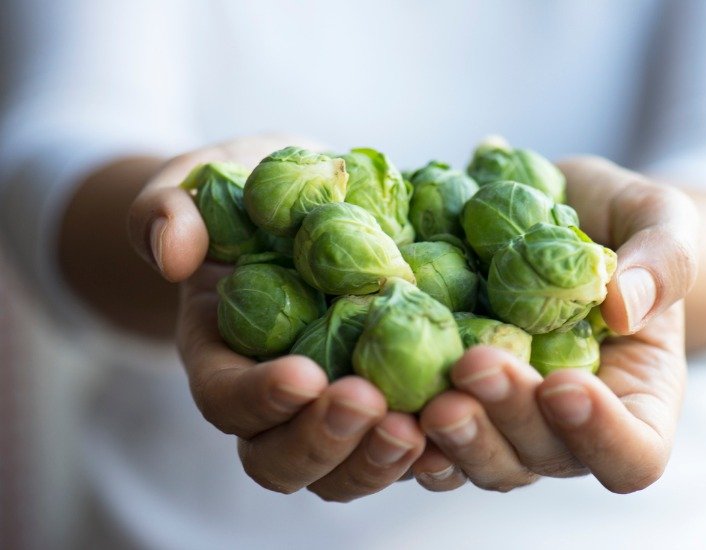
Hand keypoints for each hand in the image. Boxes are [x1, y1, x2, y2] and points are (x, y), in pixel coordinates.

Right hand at [127, 136, 424, 501]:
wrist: (297, 210)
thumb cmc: (241, 196)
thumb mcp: (196, 187)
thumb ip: (168, 210)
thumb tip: (172, 251)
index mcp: (221, 357)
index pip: (226, 399)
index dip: (259, 398)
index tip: (303, 374)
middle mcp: (275, 401)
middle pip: (284, 460)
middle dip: (324, 442)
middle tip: (369, 405)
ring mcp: (333, 406)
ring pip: (346, 469)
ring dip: (380, 460)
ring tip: (421, 426)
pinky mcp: (387, 397)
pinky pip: (407, 444)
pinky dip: (433, 447)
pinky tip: (463, 418)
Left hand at [412, 156, 697, 493]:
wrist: (555, 213)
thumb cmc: (619, 221)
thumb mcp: (658, 217)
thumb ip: (663, 259)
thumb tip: (624, 306)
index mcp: (633, 397)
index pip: (633, 453)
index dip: (602, 436)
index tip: (566, 385)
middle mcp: (564, 425)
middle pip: (541, 458)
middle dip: (507, 419)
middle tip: (474, 366)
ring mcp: (504, 419)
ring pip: (480, 460)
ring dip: (452, 438)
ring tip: (426, 397)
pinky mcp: (452, 397)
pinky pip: (428, 435)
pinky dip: (404, 427)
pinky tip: (379, 396)